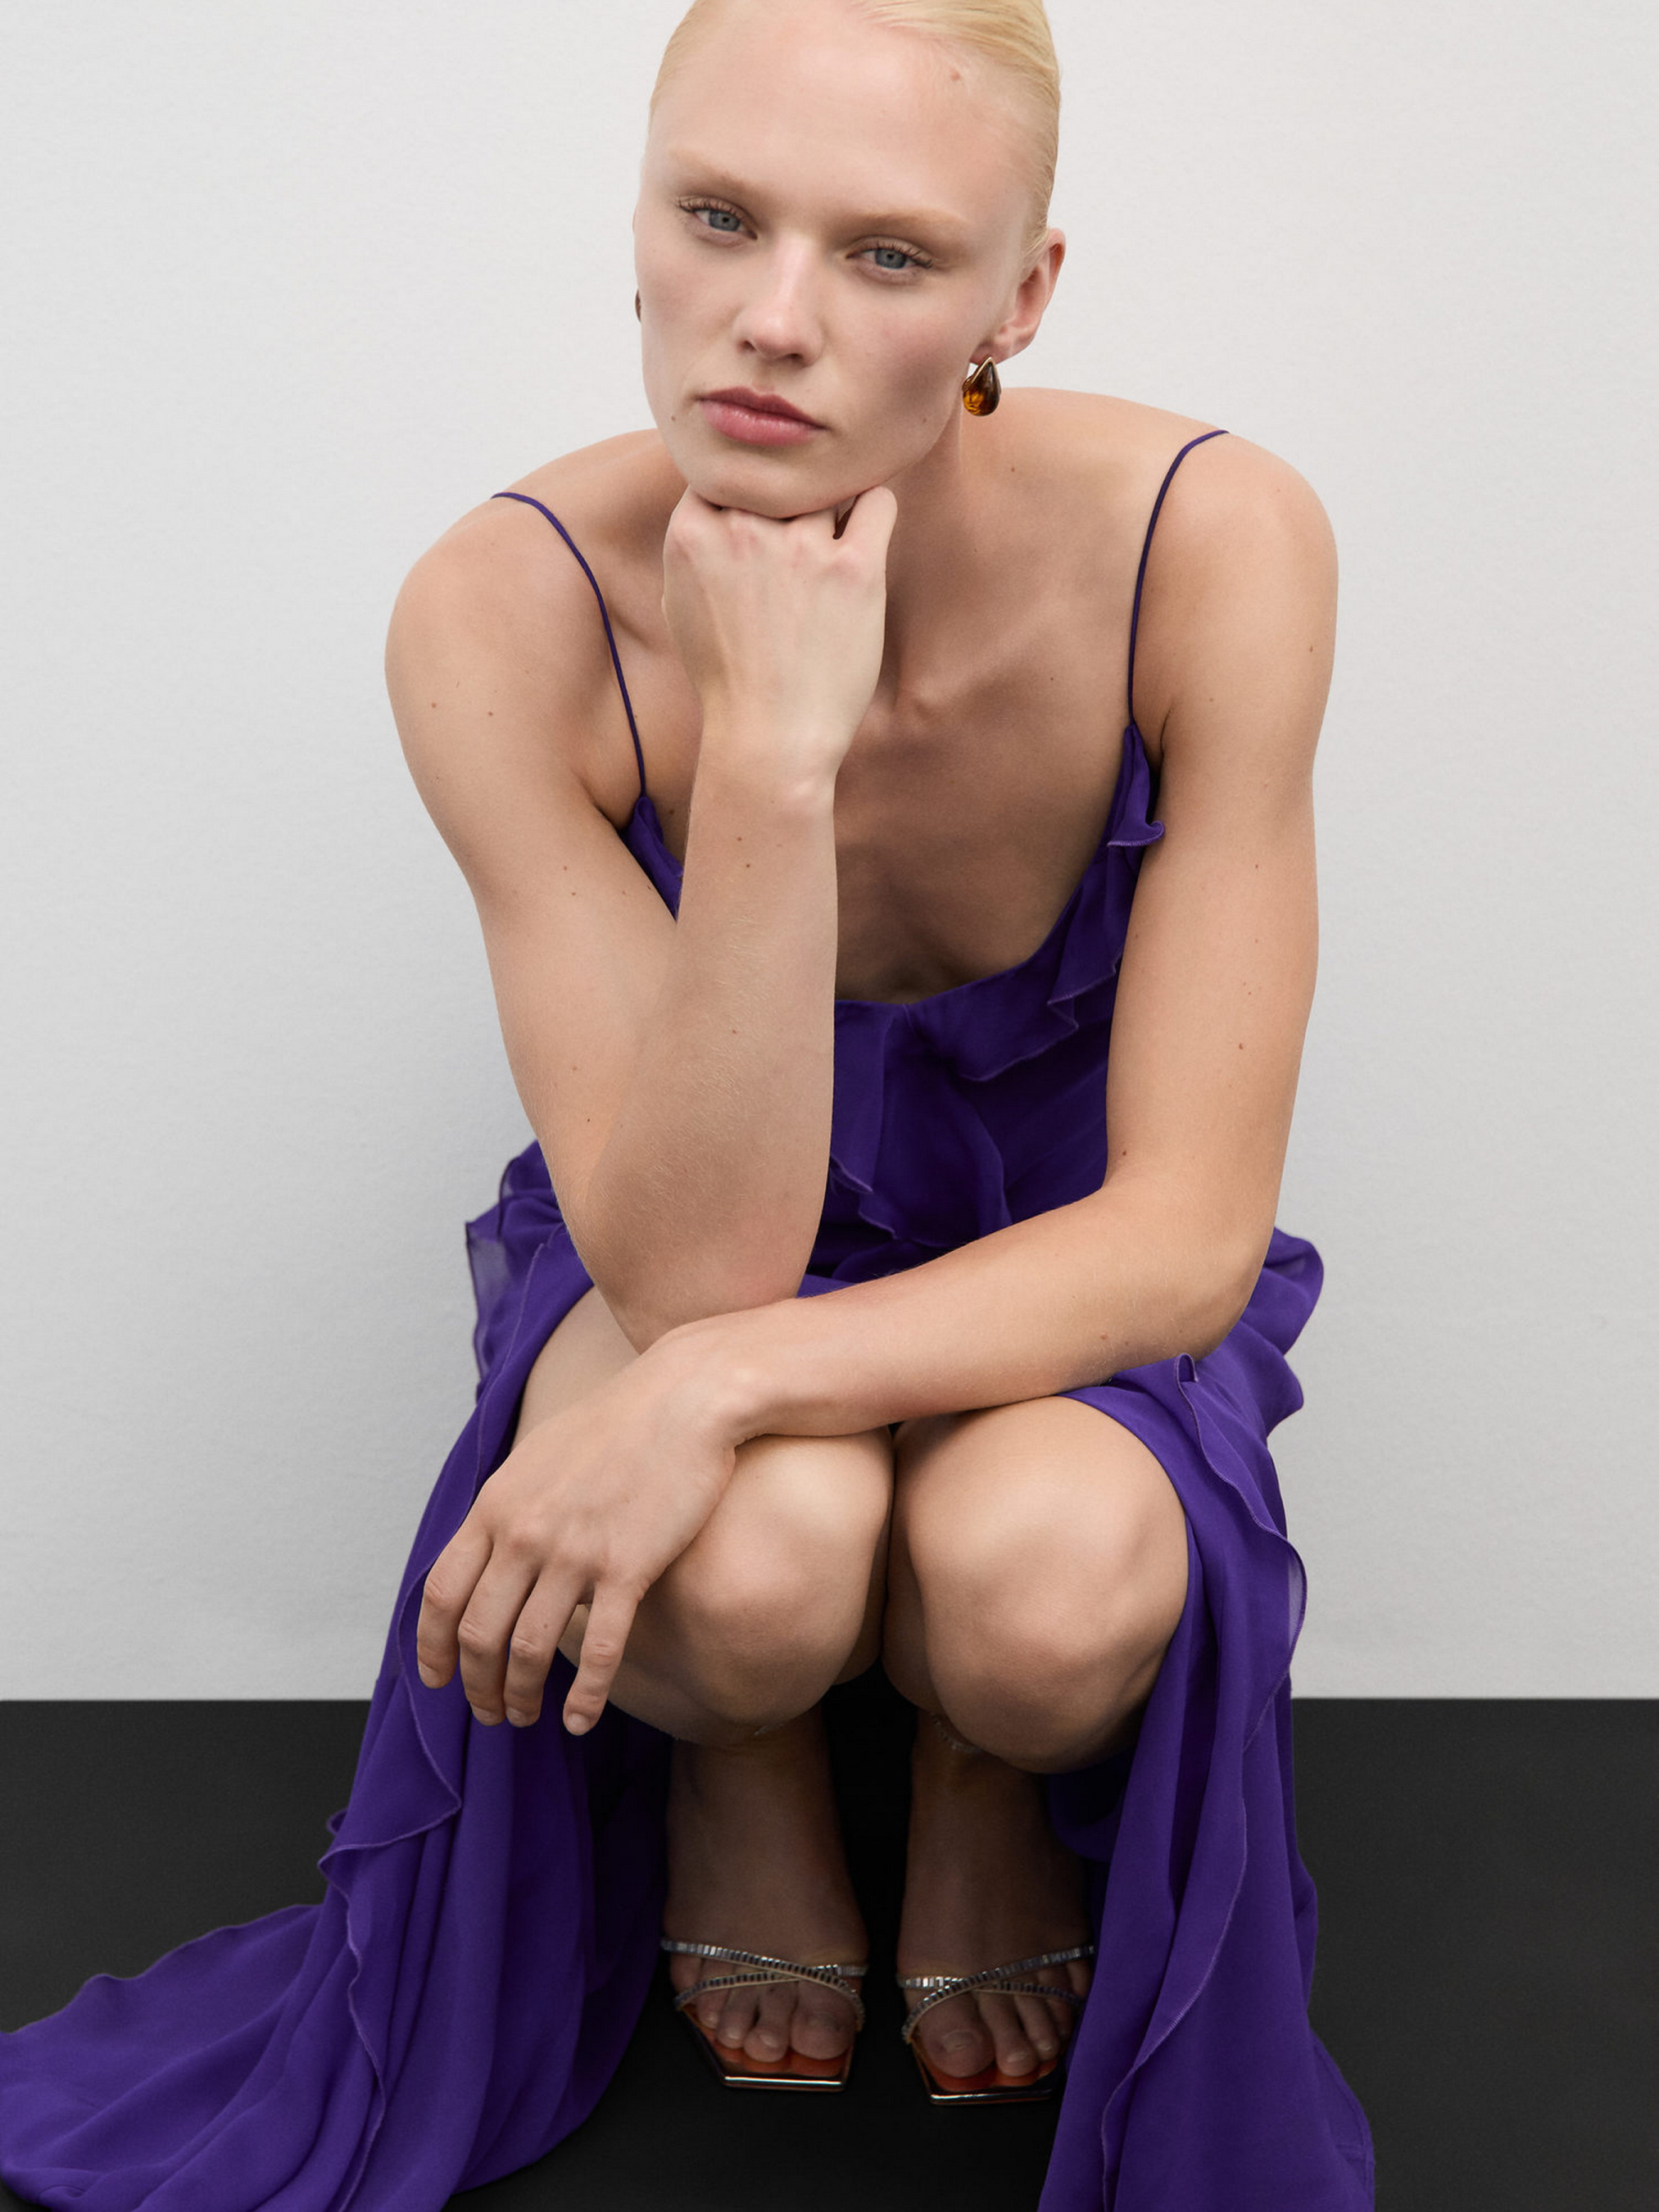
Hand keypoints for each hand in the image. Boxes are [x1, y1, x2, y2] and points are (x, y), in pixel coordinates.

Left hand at [415, 1334, 738, 1733]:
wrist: (685, 1398)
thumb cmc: (617, 1425)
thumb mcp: (538, 1456)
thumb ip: (507, 1506)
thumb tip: (486, 1547)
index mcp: (496, 1505)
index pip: (441, 1594)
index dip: (432, 1648)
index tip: (438, 1681)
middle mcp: (525, 1532)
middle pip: (479, 1634)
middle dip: (477, 1686)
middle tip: (489, 1712)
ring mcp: (575, 1551)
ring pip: (529, 1650)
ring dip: (520, 1696)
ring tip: (526, 1717)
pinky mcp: (628, 1565)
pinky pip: (601, 1650)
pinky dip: (585, 1698)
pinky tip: (580, 1721)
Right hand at [661, 482, 898, 784]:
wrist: (769, 737)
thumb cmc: (726, 678)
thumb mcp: (679, 604)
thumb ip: (692, 543)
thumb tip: (712, 498)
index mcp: (692, 533)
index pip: (725, 466)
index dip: (747, 480)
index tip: (762, 506)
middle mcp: (744, 529)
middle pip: (778, 469)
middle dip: (790, 488)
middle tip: (802, 519)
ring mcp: (801, 547)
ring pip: (828, 481)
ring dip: (833, 499)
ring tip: (831, 538)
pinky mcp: (855, 569)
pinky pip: (877, 501)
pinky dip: (873, 509)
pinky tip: (864, 534)